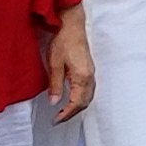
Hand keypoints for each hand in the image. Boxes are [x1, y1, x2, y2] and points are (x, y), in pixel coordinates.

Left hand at [45, 7, 96, 122]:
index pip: (77, 102)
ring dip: (78, 106)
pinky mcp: (89, 68)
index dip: (66, 114)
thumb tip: (54, 102)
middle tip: (58, 119)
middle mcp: (90, 76)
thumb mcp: (54, 64)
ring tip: (64, 111)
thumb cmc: (63, 41)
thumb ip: (55, 85)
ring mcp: (91, 72)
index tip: (56, 120)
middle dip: (73, 113)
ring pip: (88, 96)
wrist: (71, 25)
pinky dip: (81, 98)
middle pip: (85, 101)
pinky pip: (89, 89)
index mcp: (82, 76)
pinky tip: (72, 98)